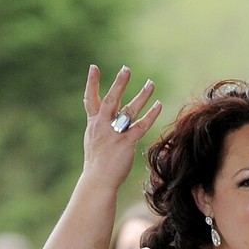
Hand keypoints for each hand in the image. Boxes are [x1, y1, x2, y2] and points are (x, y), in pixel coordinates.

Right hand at [80, 66, 161, 189]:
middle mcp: (102, 126)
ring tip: (151, 83)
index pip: (90, 99)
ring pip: (128, 111)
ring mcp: (114, 134)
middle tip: (126, 69)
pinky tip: (158, 105)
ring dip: (141, 96)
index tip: (94, 67)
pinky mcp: (126, 143)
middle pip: (110, 100)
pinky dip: (150, 115)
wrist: (98, 180)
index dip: (92, 83)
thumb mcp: (94, 139)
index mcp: (94, 123)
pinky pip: (140, 126)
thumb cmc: (97, 162)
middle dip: (118, 84)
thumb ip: (101, 125)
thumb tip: (110, 115)